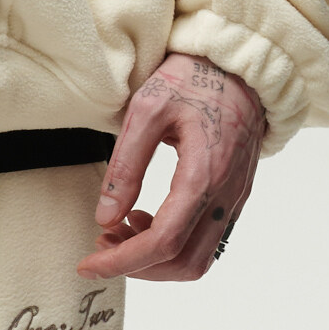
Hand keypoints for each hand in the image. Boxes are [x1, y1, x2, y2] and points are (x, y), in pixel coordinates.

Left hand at [80, 53, 266, 284]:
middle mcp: (226, 195)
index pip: (164, 242)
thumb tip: (105, 217)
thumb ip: (126, 165)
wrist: (240, 64)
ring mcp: (235, 197)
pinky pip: (207, 238)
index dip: (123, 262)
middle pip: (185, 263)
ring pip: (199, 258)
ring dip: (156, 259)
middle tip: (100, 245)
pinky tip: (143, 217)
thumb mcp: (148, 109)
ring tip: (119, 229)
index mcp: (205, 174)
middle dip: (138, 266)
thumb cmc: (193, 78)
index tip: (88, 264)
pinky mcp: (234, 195)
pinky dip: (174, 243)